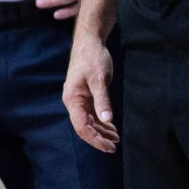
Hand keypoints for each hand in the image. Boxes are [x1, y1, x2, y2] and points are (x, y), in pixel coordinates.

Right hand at [63, 31, 117, 152]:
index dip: (95, 139)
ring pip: (88, 122)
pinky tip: (111, 128)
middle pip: (84, 127)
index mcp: (73, 99)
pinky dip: (101, 122)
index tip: (110, 146)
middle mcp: (74, 102)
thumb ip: (103, 100)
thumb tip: (107, 120)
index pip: (82, 126)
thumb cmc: (93, 58)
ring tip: (116, 139)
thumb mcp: (100, 79)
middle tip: (114, 147)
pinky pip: (92, 114)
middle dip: (98, 138)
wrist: (89, 42)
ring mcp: (79, 99)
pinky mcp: (86, 96)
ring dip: (101, 132)